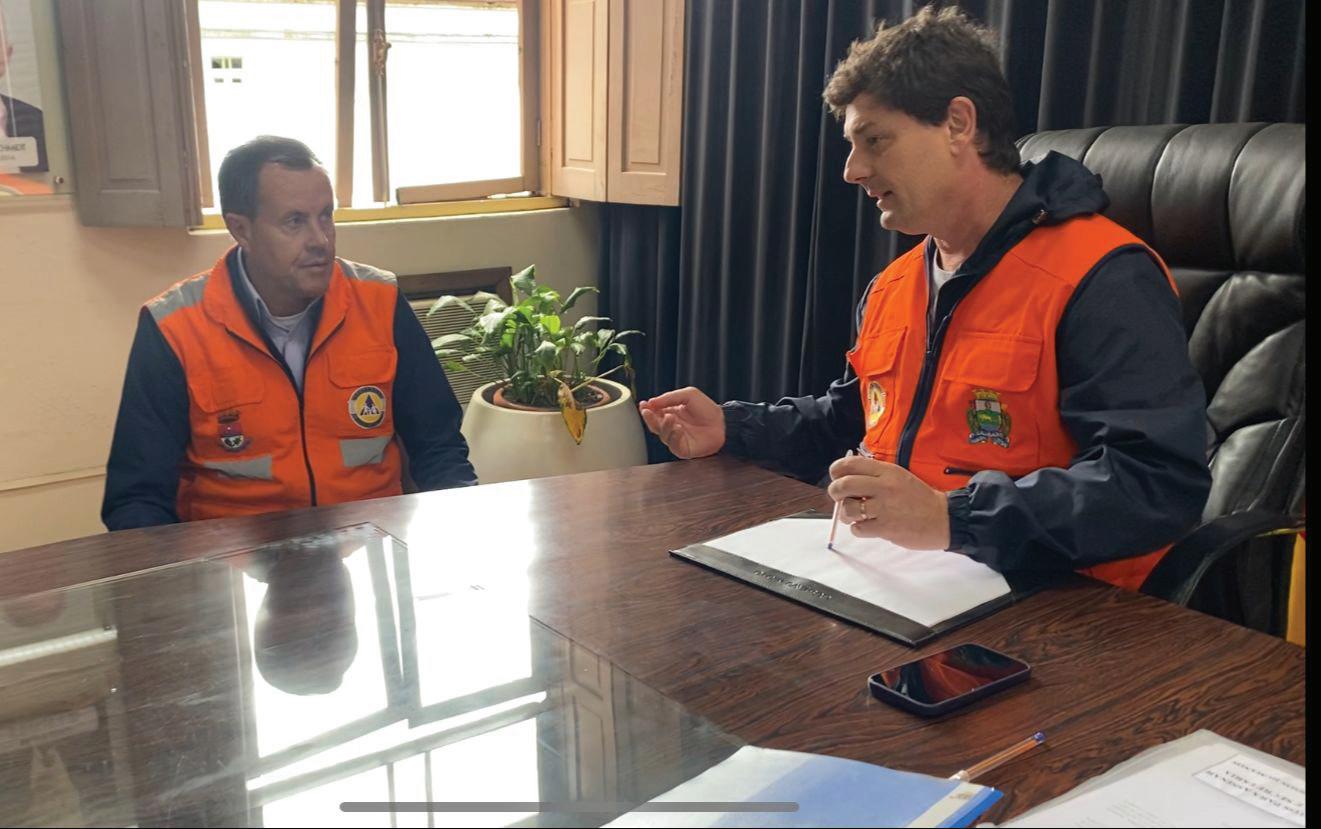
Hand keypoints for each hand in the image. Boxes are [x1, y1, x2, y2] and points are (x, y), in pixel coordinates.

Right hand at [638, 387, 725, 458]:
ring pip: (662, 435)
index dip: (648, 409)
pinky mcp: (683, 449)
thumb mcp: (688, 395)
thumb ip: (670, 397)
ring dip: (663, 426)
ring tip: (670, 417)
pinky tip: (678, 428)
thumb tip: (651, 402)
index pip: (654, 413)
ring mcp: (677, 438)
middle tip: (648, 411)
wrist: (723, 423)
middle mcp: (672, 427)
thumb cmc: (707, 409)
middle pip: (654, 425)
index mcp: (671, 414)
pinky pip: (673, 445)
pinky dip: (674, 436)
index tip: (643, 404)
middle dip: (649, 418)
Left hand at [827, 455, 950, 549]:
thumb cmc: (918, 497)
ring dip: (846, 513)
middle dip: (835, 492)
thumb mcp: (898, 476)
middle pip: (843, 485)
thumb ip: (874, 475)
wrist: (943, 518)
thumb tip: (846, 478)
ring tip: (855, 514)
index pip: (850, 464)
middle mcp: (884, 487)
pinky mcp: (886, 528)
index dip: (836, 470)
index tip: (836, 476)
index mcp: (887, 471)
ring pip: (848, 509)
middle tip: (840, 497)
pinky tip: (868, 526)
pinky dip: (858, 529)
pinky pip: (858, 529)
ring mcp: (884, 508)